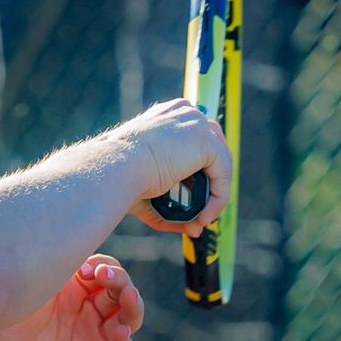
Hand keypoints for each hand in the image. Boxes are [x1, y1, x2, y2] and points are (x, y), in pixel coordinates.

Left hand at [0, 254, 143, 340]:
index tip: (86, 268)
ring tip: (128, 297)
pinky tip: (121, 334)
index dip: (105, 267)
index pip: (106, 272)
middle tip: (106, 277)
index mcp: (74, 291)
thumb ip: (46, 269)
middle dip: (121, 281)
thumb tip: (66, 237)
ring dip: (133, 308)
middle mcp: (87, 314)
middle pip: (122, 292)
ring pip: (129, 321)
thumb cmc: (1, 328)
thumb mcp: (23, 293)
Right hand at [109, 100, 232, 233]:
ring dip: (216, 193)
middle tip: (203, 210)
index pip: (197, 136)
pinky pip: (223, 174)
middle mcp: (186, 113)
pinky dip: (217, 198)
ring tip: (202, 218)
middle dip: (213, 180)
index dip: (202, 165)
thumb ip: (171, 201)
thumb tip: (193, 227)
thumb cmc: (121, 174)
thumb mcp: (148, 183)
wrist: (117, 166)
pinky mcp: (206, 141)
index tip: (195, 192)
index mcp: (168, 115)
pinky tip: (204, 215)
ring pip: (221, 162)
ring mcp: (198, 124)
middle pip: (215, 146)